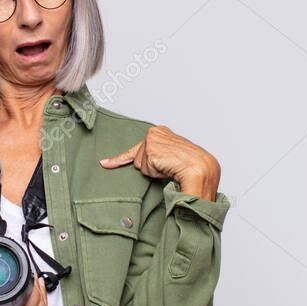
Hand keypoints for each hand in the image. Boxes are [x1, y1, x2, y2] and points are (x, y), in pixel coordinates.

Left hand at [98, 124, 220, 199]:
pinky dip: (155, 173)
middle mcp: (155, 132)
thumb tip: (141, 167)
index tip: (105, 163)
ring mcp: (152, 140)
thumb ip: (158, 157)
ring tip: (171, 168)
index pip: (137, 147)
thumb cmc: (192, 166)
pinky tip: (167, 168)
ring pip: (140, 165)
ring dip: (154, 171)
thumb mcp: (172, 157)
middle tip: (168, 167)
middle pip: (138, 159)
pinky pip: (145, 169)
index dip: (119, 159)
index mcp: (161, 132)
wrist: (201, 168)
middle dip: (149, 168)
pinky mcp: (150, 149)